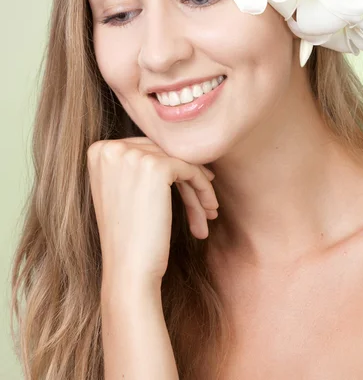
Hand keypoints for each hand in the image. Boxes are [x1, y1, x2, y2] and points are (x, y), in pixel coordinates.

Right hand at [87, 136, 218, 286]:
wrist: (128, 270)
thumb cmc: (128, 237)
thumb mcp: (123, 190)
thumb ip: (136, 163)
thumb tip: (175, 145)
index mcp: (98, 150)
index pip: (145, 149)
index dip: (170, 168)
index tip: (187, 188)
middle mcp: (111, 148)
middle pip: (163, 154)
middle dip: (186, 179)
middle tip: (204, 204)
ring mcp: (132, 155)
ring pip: (179, 161)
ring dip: (197, 188)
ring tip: (209, 211)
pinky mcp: (156, 166)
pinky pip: (190, 168)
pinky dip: (203, 188)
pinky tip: (209, 210)